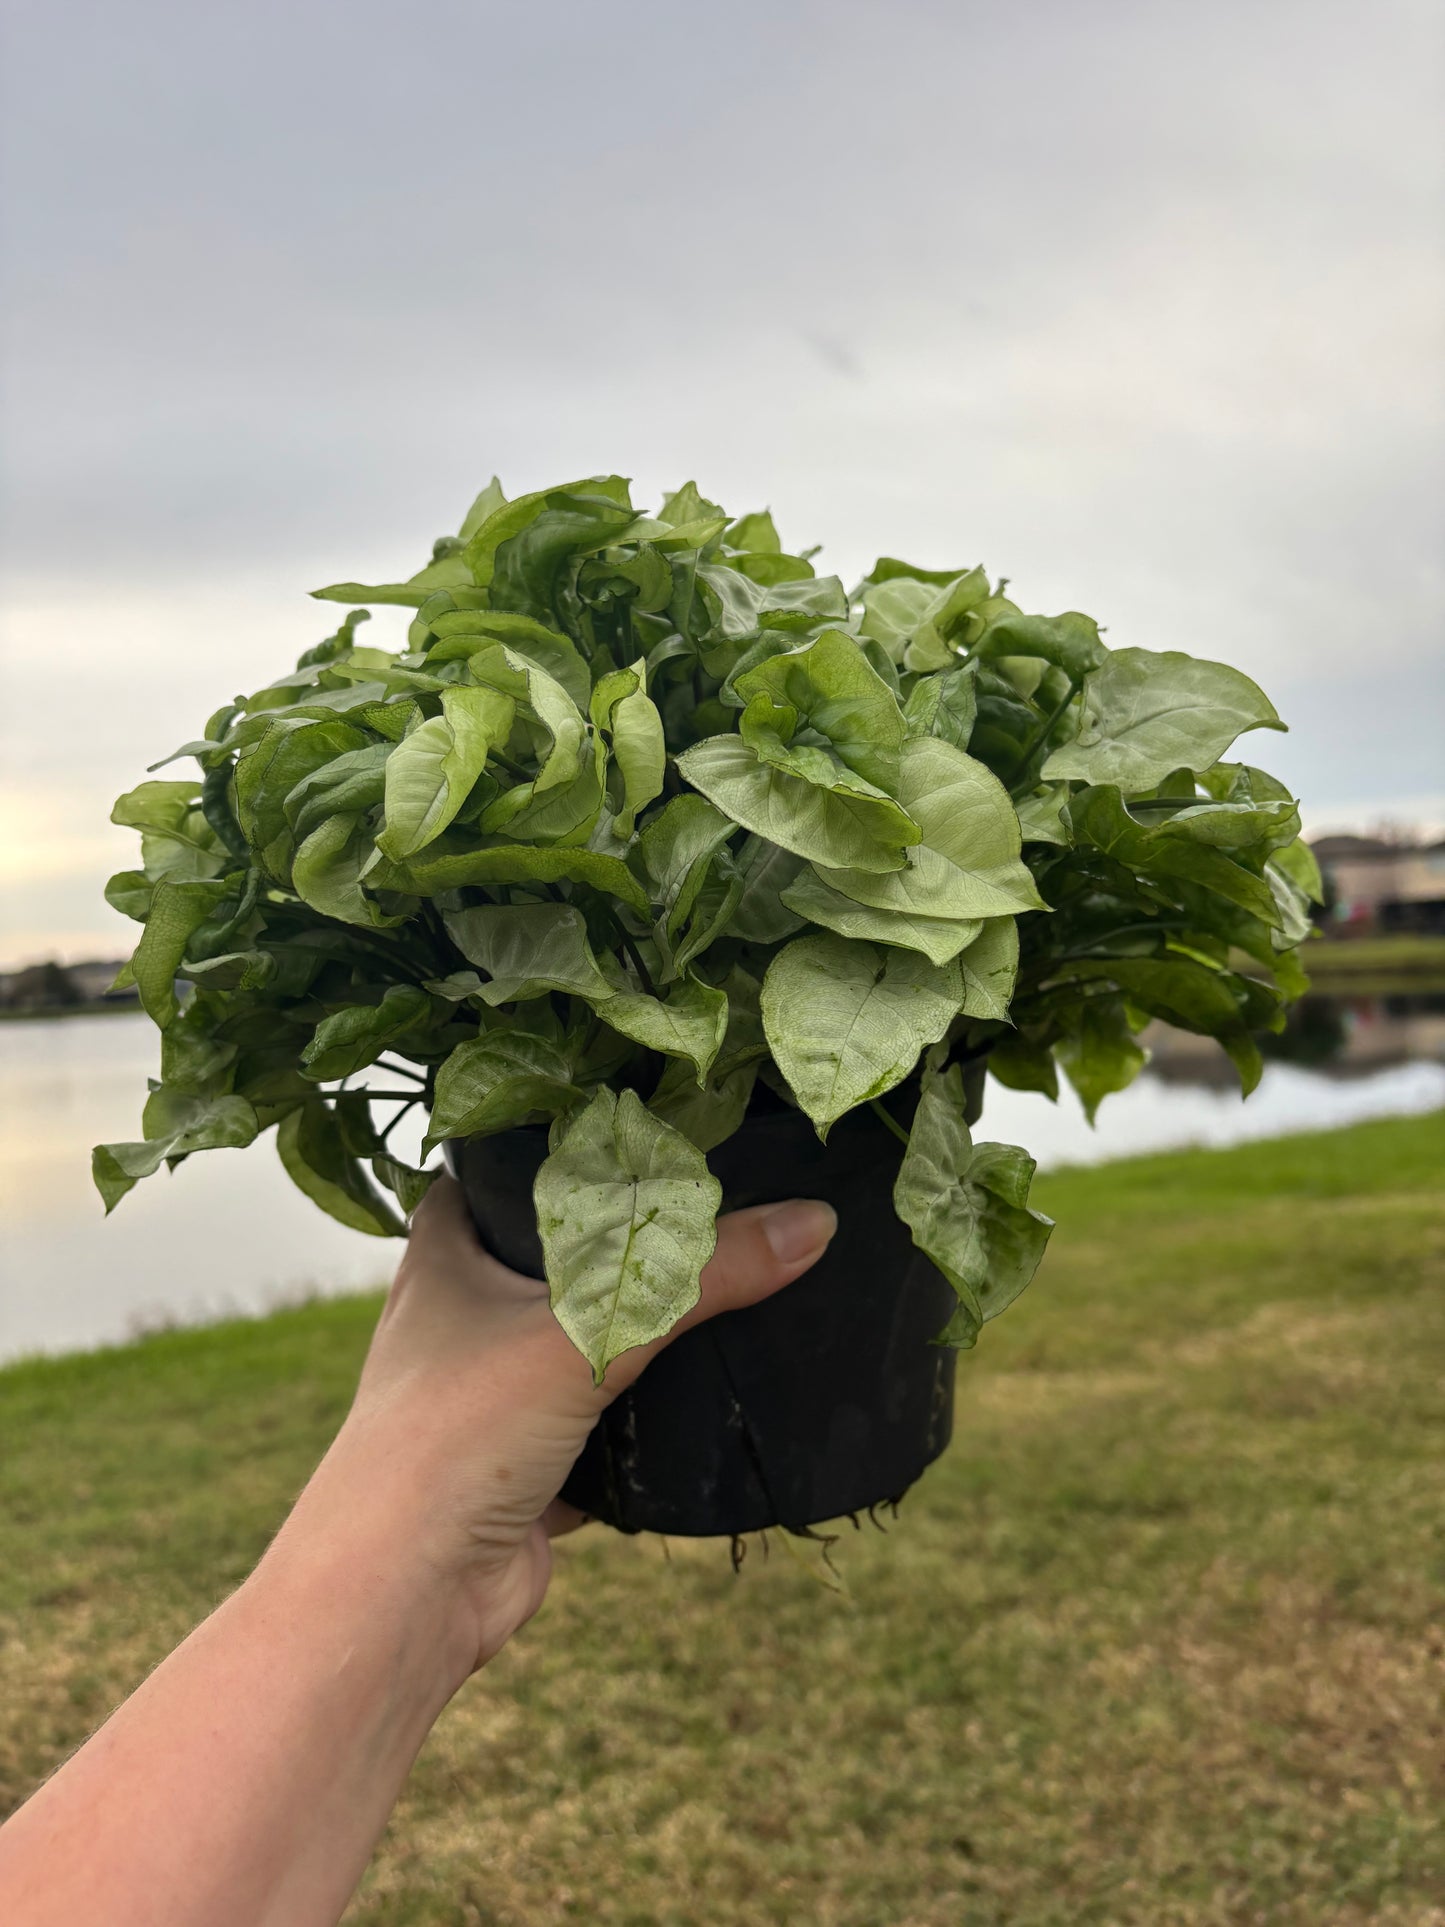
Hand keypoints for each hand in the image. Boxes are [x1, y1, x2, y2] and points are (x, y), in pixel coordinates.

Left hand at [286, 1178, 836, 1677]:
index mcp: (445, 1254)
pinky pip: (603, 1427)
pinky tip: (709, 1396)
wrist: (405, 1595)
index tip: (637, 1123)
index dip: (556, 1142)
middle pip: (552, 1255)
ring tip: (727, 1286)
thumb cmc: (461, 1431)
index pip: (496, 1167)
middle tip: (709, 1200)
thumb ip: (704, 1275)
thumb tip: (815, 1221)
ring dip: (638, 1334)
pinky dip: (647, 1418)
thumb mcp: (591, 1331)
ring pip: (581, 1345)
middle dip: (622, 1240)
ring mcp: (492, 1396)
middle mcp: (460, 1316)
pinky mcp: (528, 1468)